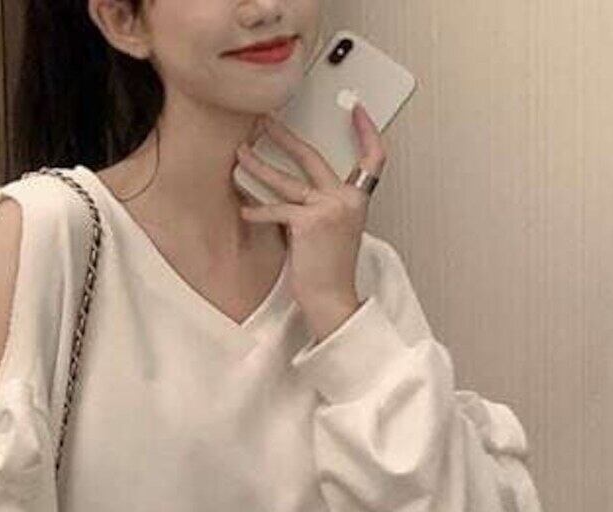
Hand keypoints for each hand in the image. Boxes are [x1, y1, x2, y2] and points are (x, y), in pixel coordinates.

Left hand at [236, 104, 386, 341]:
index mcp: (356, 200)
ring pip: (286, 180)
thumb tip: (293, 185)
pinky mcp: (308, 223)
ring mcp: (328, 209)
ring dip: (259, 166)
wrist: (331, 299)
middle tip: (265, 122)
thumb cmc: (329, 270)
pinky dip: (258, 212)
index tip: (358, 110)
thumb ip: (323, 204)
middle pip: (313, 156)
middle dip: (285, 136)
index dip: (367, 131)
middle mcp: (346, 200)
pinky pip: (276, 210)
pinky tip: (245, 210)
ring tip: (241, 155)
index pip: (372, 158)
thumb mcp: (335, 229)